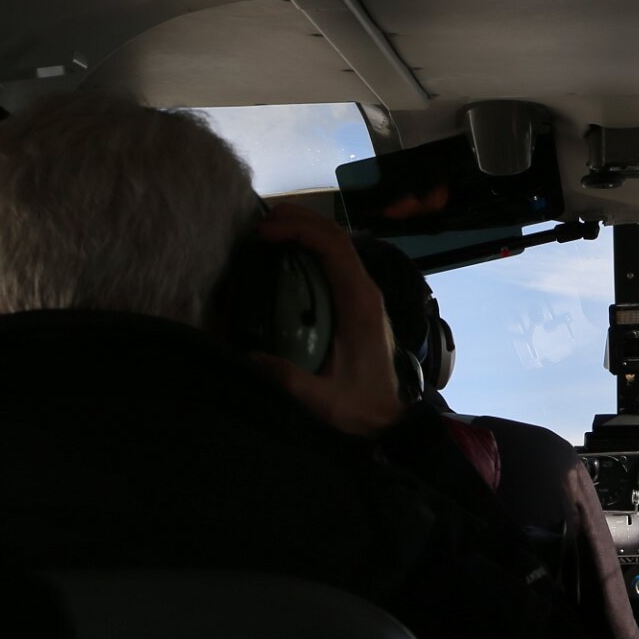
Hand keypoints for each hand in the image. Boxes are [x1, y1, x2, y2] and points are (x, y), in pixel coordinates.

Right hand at [248, 203, 403, 437]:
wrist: (390, 418)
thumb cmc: (360, 406)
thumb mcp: (322, 399)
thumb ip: (287, 379)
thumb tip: (248, 356)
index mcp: (360, 303)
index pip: (334, 247)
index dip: (300, 228)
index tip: (265, 230)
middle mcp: (366, 290)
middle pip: (336, 236)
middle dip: (299, 220)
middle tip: (260, 223)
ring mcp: (365, 293)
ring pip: (338, 245)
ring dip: (306, 230)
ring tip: (270, 230)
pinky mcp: (360, 301)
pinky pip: (337, 262)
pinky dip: (312, 248)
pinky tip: (288, 255)